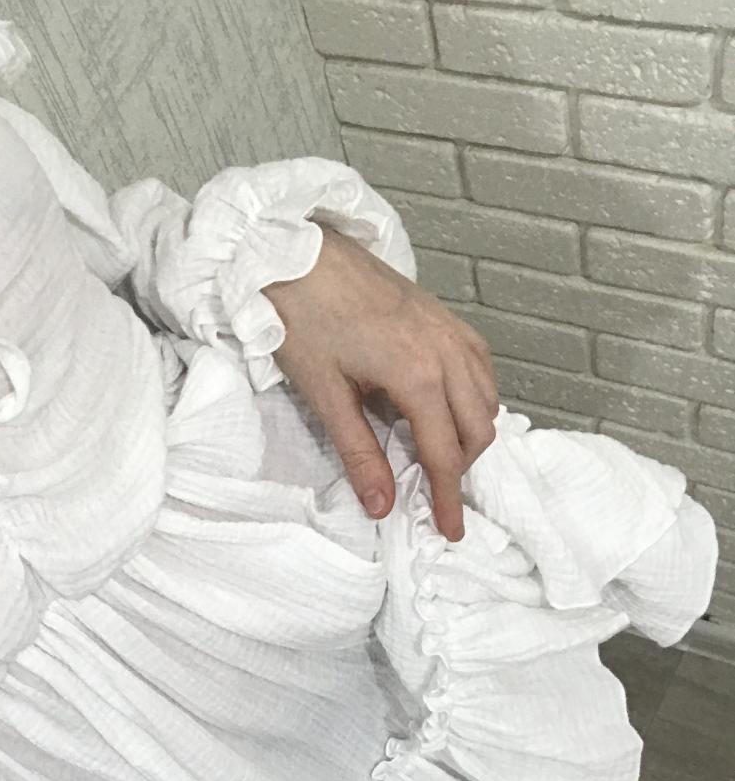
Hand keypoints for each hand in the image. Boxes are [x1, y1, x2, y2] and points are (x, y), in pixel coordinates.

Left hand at [262, 225, 499, 540]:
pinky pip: (479, 367)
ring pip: (486, 398)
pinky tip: (447, 410)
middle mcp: (446, 351)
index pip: (445, 453)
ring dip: (471, 435)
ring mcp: (449, 329)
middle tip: (437, 498)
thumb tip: (381, 505)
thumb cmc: (302, 317)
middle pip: (478, 429)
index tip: (450, 530)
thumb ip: (359, 453)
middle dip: (462, 469)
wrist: (295, 250)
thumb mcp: (325, 396)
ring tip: (440, 459)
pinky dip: (474, 398)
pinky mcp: (442, 316)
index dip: (448, 497)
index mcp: (417, 374)